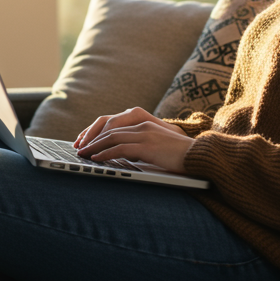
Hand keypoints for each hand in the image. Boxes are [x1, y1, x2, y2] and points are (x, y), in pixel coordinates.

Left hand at [73, 107, 192, 172]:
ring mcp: (145, 133)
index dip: (96, 131)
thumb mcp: (157, 146)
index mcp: (144, 121)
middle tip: (79, 148)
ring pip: (111, 137)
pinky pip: (120, 148)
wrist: (200, 156)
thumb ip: (140, 145)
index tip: (85, 141)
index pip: (113, 122)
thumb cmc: (180, 155)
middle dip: (91, 138)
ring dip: (94, 146)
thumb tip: (122, 153)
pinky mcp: (147, 146)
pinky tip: (96, 159)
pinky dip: (105, 153)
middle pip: (109, 127)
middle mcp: (143, 124)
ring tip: (83, 155)